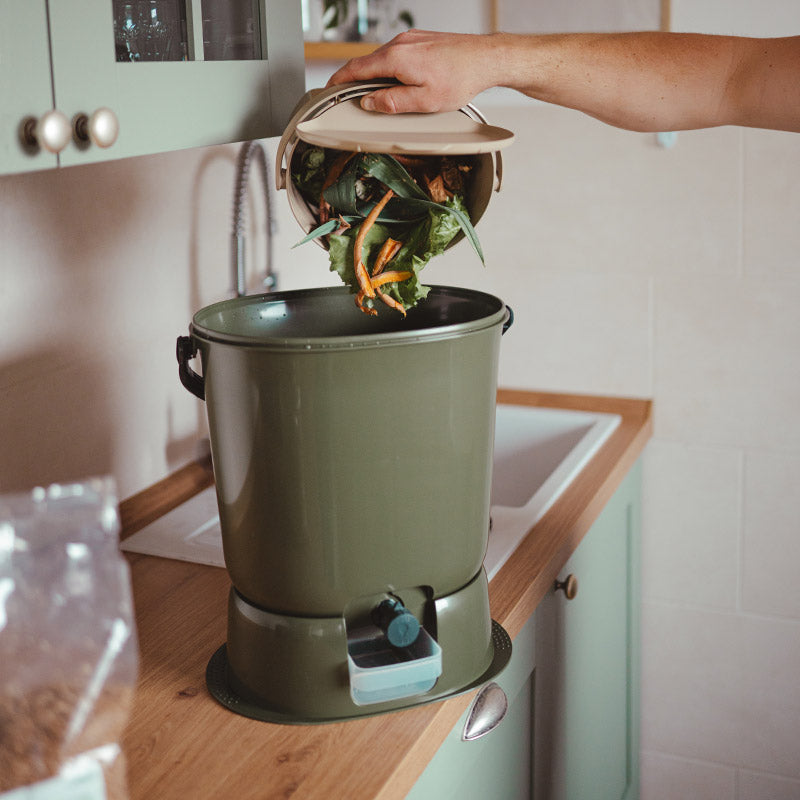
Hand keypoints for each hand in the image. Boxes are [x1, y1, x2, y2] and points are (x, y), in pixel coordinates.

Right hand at [326, 30, 502, 113]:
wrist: (485, 59)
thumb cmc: (460, 79)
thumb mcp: (424, 101)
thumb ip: (392, 102)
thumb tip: (369, 103)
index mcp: (396, 58)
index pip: (355, 69)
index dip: (338, 82)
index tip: (328, 91)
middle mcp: (400, 43)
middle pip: (366, 63)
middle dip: (354, 81)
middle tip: (347, 98)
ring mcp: (410, 39)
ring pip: (381, 59)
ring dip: (374, 76)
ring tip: (375, 96)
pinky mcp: (420, 40)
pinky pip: (395, 55)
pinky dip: (388, 70)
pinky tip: (397, 83)